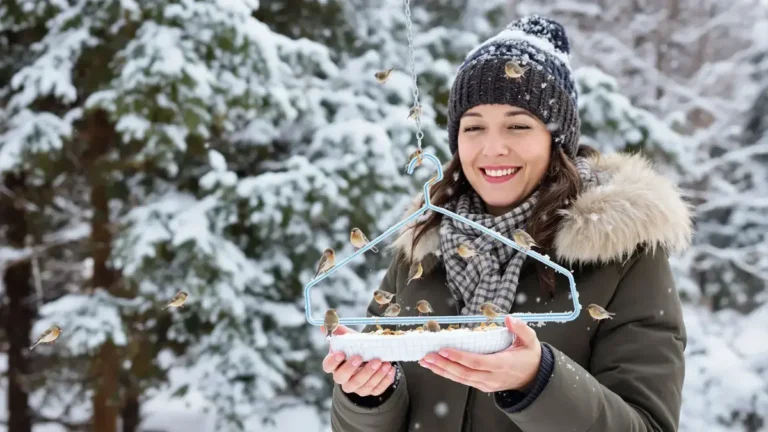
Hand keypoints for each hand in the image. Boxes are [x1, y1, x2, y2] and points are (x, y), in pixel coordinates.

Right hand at [320, 324, 396, 396]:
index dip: (332, 361)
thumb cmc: (359, 350)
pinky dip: (384, 379)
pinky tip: (390, 369)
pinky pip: (376, 389)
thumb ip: (341, 332)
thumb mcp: (351, 340)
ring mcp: (357, 388)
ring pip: (362, 385)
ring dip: (373, 374)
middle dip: (352, 368)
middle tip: (361, 357)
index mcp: (336, 366)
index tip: (340, 353)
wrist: (373, 361)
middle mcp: (344, 379)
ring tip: (383, 362)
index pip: (328, 366)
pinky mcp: (370, 391)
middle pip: (343, 378)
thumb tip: (325, 325)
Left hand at [419, 316, 540, 392]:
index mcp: (502, 364)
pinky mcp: (482, 386)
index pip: (476, 362)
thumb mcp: (530, 341)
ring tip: (426, 361)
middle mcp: (492, 377)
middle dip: (443, 365)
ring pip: (461, 379)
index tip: (444, 350)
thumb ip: (521, 329)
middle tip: (427, 356)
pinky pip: (463, 381)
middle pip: (464, 373)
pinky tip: (436, 368)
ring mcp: (486, 384)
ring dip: (442, 370)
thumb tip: (510, 318)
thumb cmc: (530, 357)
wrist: (534, 379)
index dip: (459, 357)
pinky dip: (448, 374)